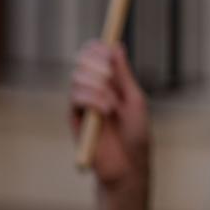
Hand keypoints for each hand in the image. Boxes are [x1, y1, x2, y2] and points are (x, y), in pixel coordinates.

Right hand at [68, 40, 148, 192]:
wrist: (127, 164)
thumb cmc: (135, 133)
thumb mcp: (134, 98)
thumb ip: (123, 74)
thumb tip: (116, 45)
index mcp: (108, 82)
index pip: (93, 56)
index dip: (97, 48)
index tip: (107, 47)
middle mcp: (92, 89)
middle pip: (82, 62)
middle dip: (98, 65)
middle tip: (112, 78)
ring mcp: (81, 103)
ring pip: (77, 78)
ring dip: (99, 87)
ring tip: (113, 105)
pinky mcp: (73, 118)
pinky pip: (75, 97)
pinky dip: (93, 99)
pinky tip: (106, 112)